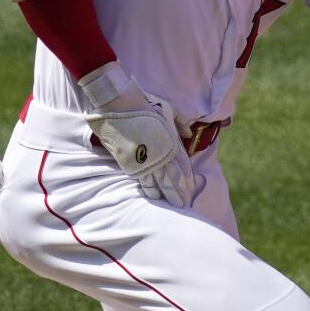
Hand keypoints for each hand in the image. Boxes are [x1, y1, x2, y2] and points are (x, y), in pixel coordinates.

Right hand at [80, 63, 194, 206]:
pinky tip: (155, 198)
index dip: (187, 179)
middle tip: (184, 205)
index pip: (183, 165)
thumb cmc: (144, 105)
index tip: (190, 189)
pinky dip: (150, 190)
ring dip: (166, 195)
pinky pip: (142, 180)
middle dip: (179, 192)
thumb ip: (180, 123)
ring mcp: (144, 159)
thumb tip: (189, 135)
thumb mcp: (168, 109)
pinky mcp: (129, 162)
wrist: (119, 104)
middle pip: (173, 178)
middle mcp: (160, 153)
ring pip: (159, 182)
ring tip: (173, 206)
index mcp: (171, 142)